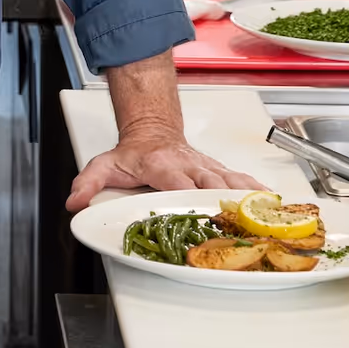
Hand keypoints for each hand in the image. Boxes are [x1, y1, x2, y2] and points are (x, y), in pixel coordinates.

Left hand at [65, 132, 267, 211]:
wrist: (152, 127)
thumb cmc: (133, 153)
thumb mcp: (104, 164)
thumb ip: (88, 183)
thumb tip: (74, 201)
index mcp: (161, 165)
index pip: (176, 181)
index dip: (188, 193)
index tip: (199, 208)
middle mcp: (186, 164)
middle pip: (209, 182)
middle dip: (224, 200)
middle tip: (243, 219)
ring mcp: (204, 166)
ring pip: (229, 179)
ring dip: (248, 195)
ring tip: (268, 212)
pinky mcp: (216, 168)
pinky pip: (240, 178)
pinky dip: (257, 189)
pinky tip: (274, 200)